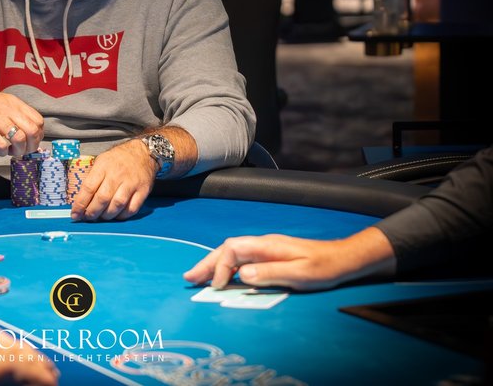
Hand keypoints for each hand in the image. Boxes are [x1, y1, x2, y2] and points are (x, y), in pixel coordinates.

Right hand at [0, 87, 43, 157]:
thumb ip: (17, 116)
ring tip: (12, 151)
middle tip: (24, 150)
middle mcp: (8, 110)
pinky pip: (1, 144)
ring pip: (19, 138)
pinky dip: (3, 152)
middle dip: (31, 146)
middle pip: (33, 131)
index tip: (32, 142)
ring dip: (19, 150)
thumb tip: (31, 134)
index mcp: (15, 104)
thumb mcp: (3, 104)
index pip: (38, 121)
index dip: (38, 135)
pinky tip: (0, 151)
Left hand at [70, 140, 154, 220]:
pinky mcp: (143, 191)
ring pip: (116, 205)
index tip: (75, 214)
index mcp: (103, 166)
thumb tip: (80, 199)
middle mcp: (117, 175)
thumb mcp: (101, 161)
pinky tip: (116, 215)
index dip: (80, 204)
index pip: (88, 188)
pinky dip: (122, 216)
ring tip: (101, 217)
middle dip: (92, 212)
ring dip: (106, 216)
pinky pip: (131, 209)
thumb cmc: (118, 159)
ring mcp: (131, 183)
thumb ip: (92, 178)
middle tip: (87, 217)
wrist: (142, 153)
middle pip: (102, 199)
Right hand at [182, 228, 396, 290]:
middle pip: (226, 249)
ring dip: (213, 265)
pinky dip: (226, 267)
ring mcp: (265, 249)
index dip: (219, 267)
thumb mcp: (299, 274)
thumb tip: (242, 275)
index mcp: (266, 245)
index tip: (215, 285)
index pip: (232, 251)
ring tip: (196, 277)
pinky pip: (240, 259)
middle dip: (206, 263)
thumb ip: (269, 273)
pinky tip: (222, 277)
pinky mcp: (269, 256)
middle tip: (188, 278)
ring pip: (231, 254)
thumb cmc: (323, 267)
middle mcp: (262, 244)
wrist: (342, 259)